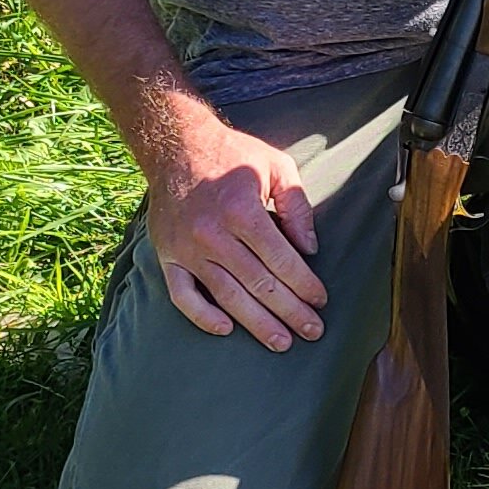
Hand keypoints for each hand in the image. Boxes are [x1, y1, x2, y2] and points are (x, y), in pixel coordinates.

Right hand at [138, 98, 326, 350]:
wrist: (175, 145)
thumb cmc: (231, 155)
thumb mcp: (275, 165)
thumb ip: (297, 205)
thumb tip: (309, 248)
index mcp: (242, 210)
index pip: (281, 260)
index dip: (304, 284)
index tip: (321, 301)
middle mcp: (212, 234)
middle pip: (259, 284)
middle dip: (290, 312)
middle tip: (313, 332)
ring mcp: (186, 249)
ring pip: (227, 296)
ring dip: (257, 324)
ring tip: (281, 342)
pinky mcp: (167, 257)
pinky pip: (183, 296)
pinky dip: (202, 317)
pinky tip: (226, 330)